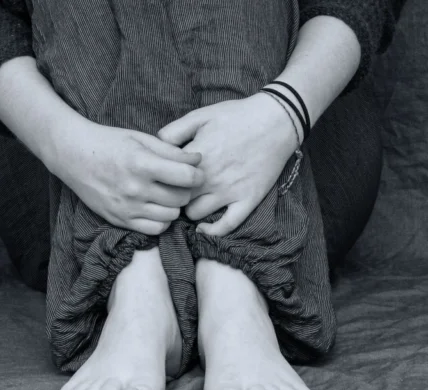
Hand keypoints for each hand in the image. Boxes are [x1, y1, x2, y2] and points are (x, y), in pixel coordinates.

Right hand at [47, 117, 204, 235]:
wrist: (73, 155)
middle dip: (186, 190)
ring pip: (171, 216)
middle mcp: (135, 189)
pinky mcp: (119, 219)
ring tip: (166, 194)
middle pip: (181, 198)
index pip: (186, 177)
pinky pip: (154, 230)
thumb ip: (171, 151)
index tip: (195, 172)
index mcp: (142, 163)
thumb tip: (198, 161)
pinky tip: (156, 207)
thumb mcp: (141, 139)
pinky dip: (161, 220)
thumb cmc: (108, 142)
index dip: (197, 174)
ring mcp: (126, 207)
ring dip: (174, 206)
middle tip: (179, 182)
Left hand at [157, 93, 298, 235]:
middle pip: (177, 199)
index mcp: (196, 158)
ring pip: (195, 214)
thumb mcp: (200, 115)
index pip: (165, 179)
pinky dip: (212, 230)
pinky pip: (226, 226)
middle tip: (173, 192)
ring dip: (189, 210)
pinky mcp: (248, 200)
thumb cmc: (236, 116)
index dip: (160, 180)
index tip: (160, 178)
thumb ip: (173, 131)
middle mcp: (210, 178)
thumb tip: (155, 147)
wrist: (276, 120)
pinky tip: (204, 227)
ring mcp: (230, 191)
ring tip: (190, 202)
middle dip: (171, 196)